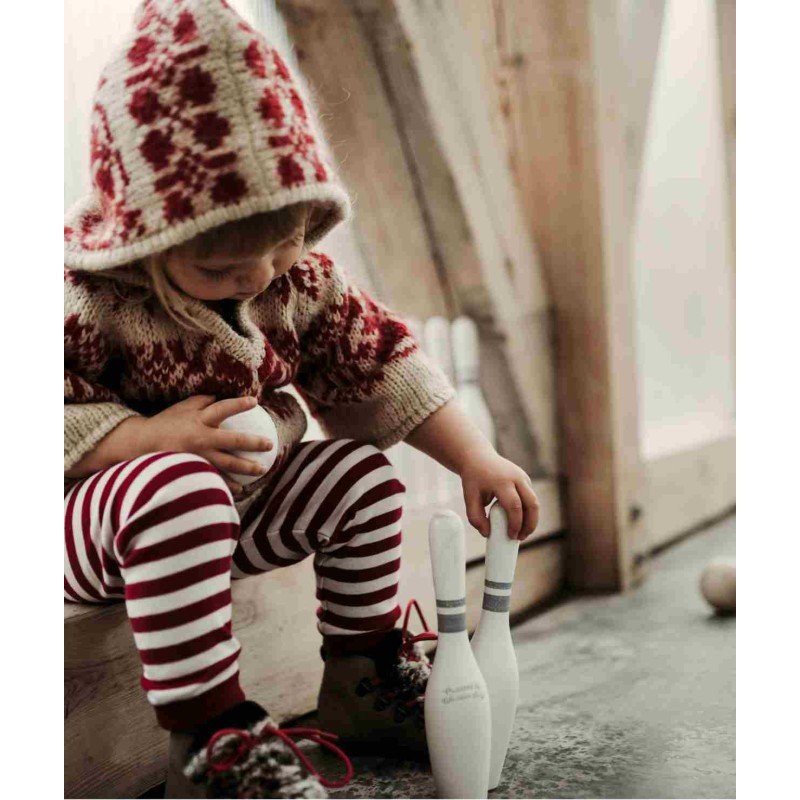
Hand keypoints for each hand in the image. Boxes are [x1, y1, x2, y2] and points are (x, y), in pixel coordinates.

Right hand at [140, 395, 272, 496]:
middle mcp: (200, 437)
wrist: (140, 445)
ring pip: (227, 463)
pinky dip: (228, 485)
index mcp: (198, 419)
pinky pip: (214, 478)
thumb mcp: (181, 408)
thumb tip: (220, 396)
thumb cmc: (165, 423)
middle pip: (233, 440)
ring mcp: (197, 456)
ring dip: (246, 467)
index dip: (239, 404)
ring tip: (261, 470)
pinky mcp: (192, 469)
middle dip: (254, 442)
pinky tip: (241, 489)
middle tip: (269, 444)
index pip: (223, 409)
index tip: (255, 401)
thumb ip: (202, 401)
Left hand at [460, 450, 539, 539]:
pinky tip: (519, 521)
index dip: (515, 523)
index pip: (514, 505)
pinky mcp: (525, 479)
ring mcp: (523, 477)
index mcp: (501, 481)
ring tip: (521, 533)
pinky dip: (528, 511)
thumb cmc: (473, 478)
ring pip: (534, 502)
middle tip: (521, 538)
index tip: (511, 536)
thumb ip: (475, 517)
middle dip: (530, 524)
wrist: (478, 457)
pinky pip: (531, 498)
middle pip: (532, 504)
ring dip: (531, 519)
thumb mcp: (469, 497)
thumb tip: (487, 534)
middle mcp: (516, 477)